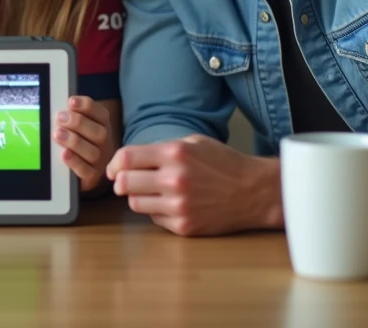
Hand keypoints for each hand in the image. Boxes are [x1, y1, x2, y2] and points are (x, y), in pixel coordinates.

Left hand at [53, 96, 116, 192]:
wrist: (83, 172)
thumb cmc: (77, 142)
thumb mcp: (76, 127)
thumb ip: (71, 116)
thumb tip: (59, 107)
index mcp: (103, 126)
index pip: (101, 114)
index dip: (87, 106)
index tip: (71, 101)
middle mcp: (105, 143)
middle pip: (99, 133)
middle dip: (78, 123)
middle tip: (59, 118)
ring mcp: (101, 162)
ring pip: (93, 152)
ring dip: (74, 142)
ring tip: (58, 134)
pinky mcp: (93, 178)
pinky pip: (87, 172)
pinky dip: (75, 162)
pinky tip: (64, 154)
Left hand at [106, 135, 280, 235]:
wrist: (253, 192)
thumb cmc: (223, 163)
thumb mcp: (193, 143)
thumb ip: (160, 148)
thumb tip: (128, 160)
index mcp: (175, 153)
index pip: (125, 158)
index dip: (113, 163)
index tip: (113, 168)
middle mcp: (174, 179)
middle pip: (123, 183)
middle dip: (120, 181)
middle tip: (126, 181)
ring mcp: (179, 205)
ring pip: (134, 204)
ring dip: (137, 197)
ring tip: (151, 191)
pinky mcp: (184, 226)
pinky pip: (154, 218)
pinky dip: (156, 211)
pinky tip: (171, 203)